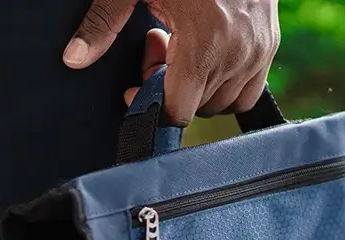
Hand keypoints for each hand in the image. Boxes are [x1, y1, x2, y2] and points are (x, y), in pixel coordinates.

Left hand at [63, 0, 278, 125]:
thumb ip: (103, 22)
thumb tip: (74, 58)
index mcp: (204, 41)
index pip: (179, 111)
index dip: (151, 105)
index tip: (135, 85)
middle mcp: (237, 52)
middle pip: (197, 107)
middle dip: (170, 88)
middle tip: (157, 47)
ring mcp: (258, 50)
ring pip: (223, 102)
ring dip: (197, 85)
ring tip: (182, 46)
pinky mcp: (269, 44)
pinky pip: (248, 90)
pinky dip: (224, 81)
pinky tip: (206, 50)